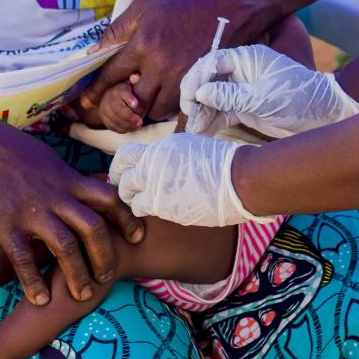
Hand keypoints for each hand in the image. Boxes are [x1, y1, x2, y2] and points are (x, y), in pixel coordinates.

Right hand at [0, 102, 144, 304]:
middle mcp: (55, 195)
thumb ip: (67, 178)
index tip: (137, 237)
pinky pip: (24, 258)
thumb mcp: (48, 159)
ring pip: (66, 247)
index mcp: (68, 178)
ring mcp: (31, 210)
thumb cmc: (9, 150)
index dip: (127, 220)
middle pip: (94, 228)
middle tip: (106, 276)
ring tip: (82, 296)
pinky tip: (40, 298)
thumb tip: (85, 186)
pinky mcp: (4, 224)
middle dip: (104, 256)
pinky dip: (34, 281)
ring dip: (77, 275)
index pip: (109, 198)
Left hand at [87, 0, 246, 120]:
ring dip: (148, 105)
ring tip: (148, 92)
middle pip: (132, 99)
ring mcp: (182, 78)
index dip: (95, 90)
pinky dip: (168, 106)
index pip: (111, 75)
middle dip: (124, 100)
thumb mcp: (142, 8)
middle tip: (122, 97)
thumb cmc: (179, 7)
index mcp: (143, 43)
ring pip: (155, 109)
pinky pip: (177, 110)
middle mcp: (161, 64)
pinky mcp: (199, 86)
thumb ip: (115, 30)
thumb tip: (93, 53)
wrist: (226, 10)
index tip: (85, 101)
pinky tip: (165, 96)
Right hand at [89, 77, 144, 132]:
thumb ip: (136, 80)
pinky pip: (111, 126)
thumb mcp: (134, 83)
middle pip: (116, 108)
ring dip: (127, 124)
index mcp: (118, 87)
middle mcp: (108, 97)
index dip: (128, 98)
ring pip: (113, 119)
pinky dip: (122, 129)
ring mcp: (104, 108)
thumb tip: (135, 76)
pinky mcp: (104, 118)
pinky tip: (132, 128)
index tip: (136, 104)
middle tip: (140, 121)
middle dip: (129, 116)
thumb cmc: (131, 89)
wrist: (118, 95)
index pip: (121, 92)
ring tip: (138, 125)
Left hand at [109, 133, 258, 226]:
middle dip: (124, 187)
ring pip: (131, 200)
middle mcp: (152, 171)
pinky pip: (147, 212)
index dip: (121, 167)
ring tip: (146, 201)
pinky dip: (149, 212)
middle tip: (131, 190)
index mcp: (157, 152)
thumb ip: (165, 155)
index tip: (125, 172)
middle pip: (121, 181)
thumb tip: (154, 160)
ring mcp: (158, 193)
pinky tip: (162, 208)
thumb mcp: (186, 146)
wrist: (237, 180)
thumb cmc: (219, 160)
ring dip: (135, 201)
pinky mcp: (167, 212)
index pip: (123, 157)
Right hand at [179, 45, 358, 137]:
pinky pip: (222, 112)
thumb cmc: (297, 99)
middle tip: (187, 113)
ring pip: (213, 98)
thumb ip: (231, 95)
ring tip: (193, 128)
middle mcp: (242, 71)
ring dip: (202, 111)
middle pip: (209, 80)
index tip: (188, 96)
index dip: (197, 78)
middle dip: (196, 97)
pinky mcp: (245, 106)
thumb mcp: (263, 98)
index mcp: (247, 58)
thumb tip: (201, 94)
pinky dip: (212, 121)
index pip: (212, 62)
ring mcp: (242, 89)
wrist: (323, 116)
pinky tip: (200, 131)